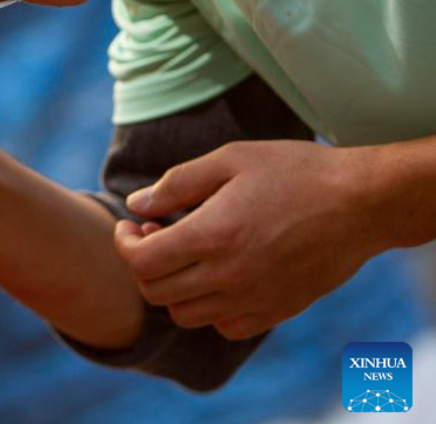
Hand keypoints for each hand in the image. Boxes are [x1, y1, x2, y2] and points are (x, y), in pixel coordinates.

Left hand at [113, 140, 383, 340]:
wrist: (361, 202)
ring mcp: (253, 298)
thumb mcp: (230, 160)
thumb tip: (135, 205)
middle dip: (142, 263)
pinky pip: (225, 327)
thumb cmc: (295, 172)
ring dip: (172, 287)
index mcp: (212, 235)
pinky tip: (217, 277)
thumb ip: (176, 184)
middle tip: (154, 234)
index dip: (124, 244)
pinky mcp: (276, 310)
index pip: (141, 262)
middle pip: (156, 292)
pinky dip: (210, 309)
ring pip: (185, 314)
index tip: (130, 225)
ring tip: (184, 254)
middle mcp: (228, 275)